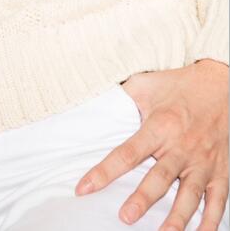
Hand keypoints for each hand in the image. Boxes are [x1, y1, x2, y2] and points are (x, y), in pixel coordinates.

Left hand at [74, 60, 228, 229]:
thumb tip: (95, 105)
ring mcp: (203, 161)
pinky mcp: (220, 171)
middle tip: (125, 217)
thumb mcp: (146, 84)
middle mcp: (181, 146)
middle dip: (142, 199)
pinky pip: (217, 201)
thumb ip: (123, 97)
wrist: (220, 83)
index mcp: (160, 126)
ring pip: (189, 195)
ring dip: (176, 218)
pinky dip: (210, 221)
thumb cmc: (178, 85)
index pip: (127, 153)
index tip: (84, 188)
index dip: (104, 172)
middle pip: (159, 178)